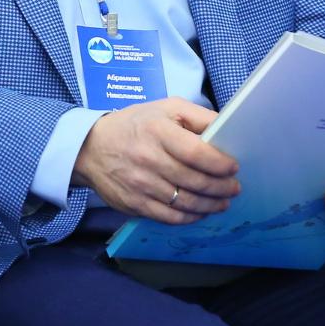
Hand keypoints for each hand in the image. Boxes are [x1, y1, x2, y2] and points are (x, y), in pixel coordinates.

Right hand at [70, 97, 239, 224]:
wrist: (90, 148)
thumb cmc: (135, 125)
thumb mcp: (165, 108)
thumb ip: (198, 116)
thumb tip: (227, 129)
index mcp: (158, 131)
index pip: (197, 153)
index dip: (220, 164)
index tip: (233, 168)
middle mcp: (148, 159)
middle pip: (195, 181)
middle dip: (221, 187)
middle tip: (234, 188)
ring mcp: (140, 185)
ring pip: (185, 202)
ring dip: (210, 205)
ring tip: (222, 202)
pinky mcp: (134, 204)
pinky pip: (169, 217)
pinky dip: (190, 217)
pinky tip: (200, 212)